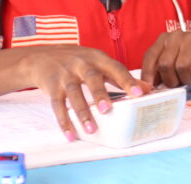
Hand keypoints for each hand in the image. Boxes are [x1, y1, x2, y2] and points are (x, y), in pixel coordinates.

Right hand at [19, 45, 149, 140]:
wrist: (43, 56)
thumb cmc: (79, 61)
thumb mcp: (99, 63)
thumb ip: (120, 76)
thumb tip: (147, 89)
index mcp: (98, 58)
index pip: (115, 68)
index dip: (128, 80)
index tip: (140, 93)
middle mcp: (81, 64)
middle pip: (92, 78)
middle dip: (99, 94)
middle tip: (108, 110)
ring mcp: (65, 75)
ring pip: (74, 93)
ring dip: (82, 112)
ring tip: (92, 129)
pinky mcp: (52, 86)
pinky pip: (57, 105)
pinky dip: (64, 121)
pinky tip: (71, 135)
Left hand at [141, 32, 190, 87]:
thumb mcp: (174, 61)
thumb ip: (161, 71)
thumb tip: (148, 87)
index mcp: (164, 39)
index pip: (150, 57)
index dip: (148, 75)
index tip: (151, 88)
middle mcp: (176, 36)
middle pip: (165, 64)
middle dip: (170, 80)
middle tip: (177, 84)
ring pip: (182, 67)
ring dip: (186, 79)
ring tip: (190, 78)